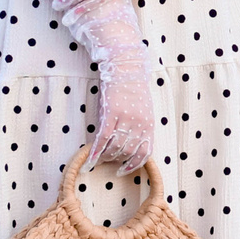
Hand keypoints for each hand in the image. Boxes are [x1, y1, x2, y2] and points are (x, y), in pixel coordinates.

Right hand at [59, 0, 152, 173]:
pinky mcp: (111, 113)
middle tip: (107, 160)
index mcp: (149, 123)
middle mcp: (139, 123)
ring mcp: (125, 118)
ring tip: (99, 157)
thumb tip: (128, 147)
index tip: (124, 170)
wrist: (125, 68)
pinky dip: (96, 152)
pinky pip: (103, 139)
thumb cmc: (133, 89)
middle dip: (116, 159)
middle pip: (127, 151)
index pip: (144, 152)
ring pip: (114, 147)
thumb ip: (139, 128)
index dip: (134, 164)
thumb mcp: (142, 110)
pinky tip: (89, 160)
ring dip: (106, 156)